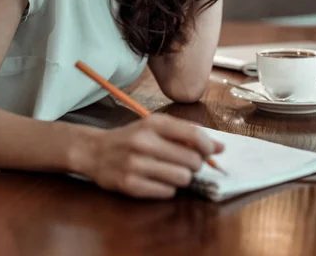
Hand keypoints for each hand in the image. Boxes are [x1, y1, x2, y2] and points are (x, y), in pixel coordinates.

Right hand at [81, 113, 223, 198]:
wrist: (95, 151)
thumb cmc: (132, 137)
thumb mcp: (155, 126)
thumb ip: (187, 133)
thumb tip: (220, 147)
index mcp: (154, 123)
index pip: (194, 135)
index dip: (208, 146)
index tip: (210, 152)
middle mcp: (144, 142)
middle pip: (191, 160)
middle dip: (195, 164)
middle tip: (187, 163)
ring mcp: (136, 164)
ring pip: (182, 178)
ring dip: (183, 177)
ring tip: (172, 171)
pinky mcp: (130, 185)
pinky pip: (166, 192)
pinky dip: (168, 188)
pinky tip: (158, 180)